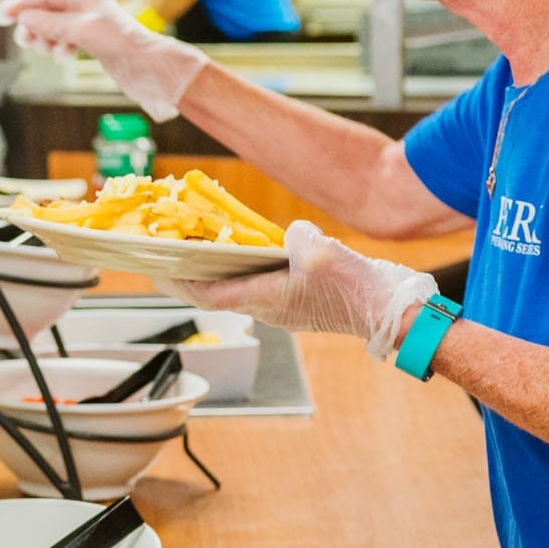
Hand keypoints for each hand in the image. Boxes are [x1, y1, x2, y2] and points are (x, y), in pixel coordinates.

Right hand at [0, 0, 207, 120]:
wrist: (146, 66)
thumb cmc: (120, 42)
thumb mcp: (80, 29)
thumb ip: (50, 23)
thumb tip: (24, 18)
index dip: (20, 3)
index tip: (0, 14)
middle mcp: (83, 6)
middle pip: (45, 12)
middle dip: (32, 26)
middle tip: (24, 40)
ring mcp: (86, 24)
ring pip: (51, 29)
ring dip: (45, 40)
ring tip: (48, 50)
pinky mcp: (89, 42)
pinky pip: (62, 41)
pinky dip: (58, 48)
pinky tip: (65, 55)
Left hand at [162, 221, 435, 357]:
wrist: (390, 312)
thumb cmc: (358, 289)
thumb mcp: (323, 253)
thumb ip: (298, 238)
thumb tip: (290, 235)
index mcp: (267, 300)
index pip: (210, 295)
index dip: (180, 282)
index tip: (157, 269)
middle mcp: (269, 309)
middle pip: (217, 293)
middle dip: (191, 276)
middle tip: (168, 255)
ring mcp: (284, 307)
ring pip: (238, 289)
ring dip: (217, 272)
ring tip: (200, 247)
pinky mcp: (298, 301)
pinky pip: (261, 285)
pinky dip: (245, 269)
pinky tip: (246, 249)